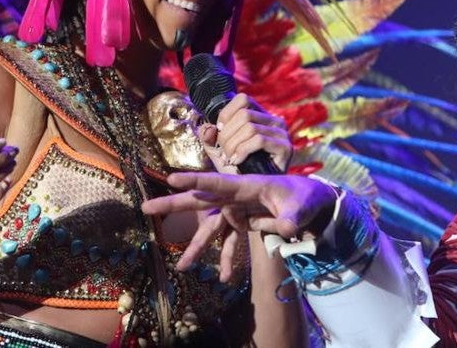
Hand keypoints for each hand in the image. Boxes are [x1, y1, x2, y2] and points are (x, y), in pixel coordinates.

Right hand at [142, 172, 337, 279]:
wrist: (311, 204)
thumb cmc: (304, 198)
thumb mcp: (301, 206)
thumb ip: (292, 217)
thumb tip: (285, 228)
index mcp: (247, 187)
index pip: (217, 183)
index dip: (194, 181)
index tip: (171, 178)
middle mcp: (236, 199)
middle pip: (200, 201)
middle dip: (173, 205)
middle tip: (145, 207)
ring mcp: (238, 212)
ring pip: (210, 230)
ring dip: (196, 248)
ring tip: (182, 267)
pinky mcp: (244, 225)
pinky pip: (230, 243)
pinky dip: (227, 260)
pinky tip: (224, 277)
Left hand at [198, 94, 291, 171]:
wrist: (254, 196)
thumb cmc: (238, 170)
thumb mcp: (219, 151)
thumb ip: (210, 138)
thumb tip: (208, 128)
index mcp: (260, 116)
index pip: (243, 99)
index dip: (226, 113)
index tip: (219, 131)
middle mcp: (274, 121)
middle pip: (244, 114)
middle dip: (226, 135)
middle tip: (223, 152)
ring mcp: (282, 134)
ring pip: (250, 127)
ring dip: (233, 144)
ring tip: (229, 159)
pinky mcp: (285, 148)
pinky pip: (259, 140)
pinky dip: (243, 150)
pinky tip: (237, 161)